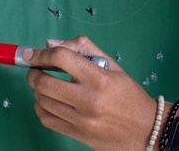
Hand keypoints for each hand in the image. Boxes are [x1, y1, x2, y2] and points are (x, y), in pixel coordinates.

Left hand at [24, 36, 156, 150]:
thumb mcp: (113, 66)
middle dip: (33, 72)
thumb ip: (83, 49)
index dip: (42, 53)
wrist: (145, 129)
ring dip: (36, 90)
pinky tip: (45, 101)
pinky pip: (46, 120)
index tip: (33, 54)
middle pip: (44, 82)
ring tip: (43, 84)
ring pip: (42, 101)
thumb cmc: (129, 95)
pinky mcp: (76, 134)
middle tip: (35, 69)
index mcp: (99, 78)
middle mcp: (88, 99)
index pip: (62, 58)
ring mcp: (81, 119)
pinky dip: (39, 108)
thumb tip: (51, 43)